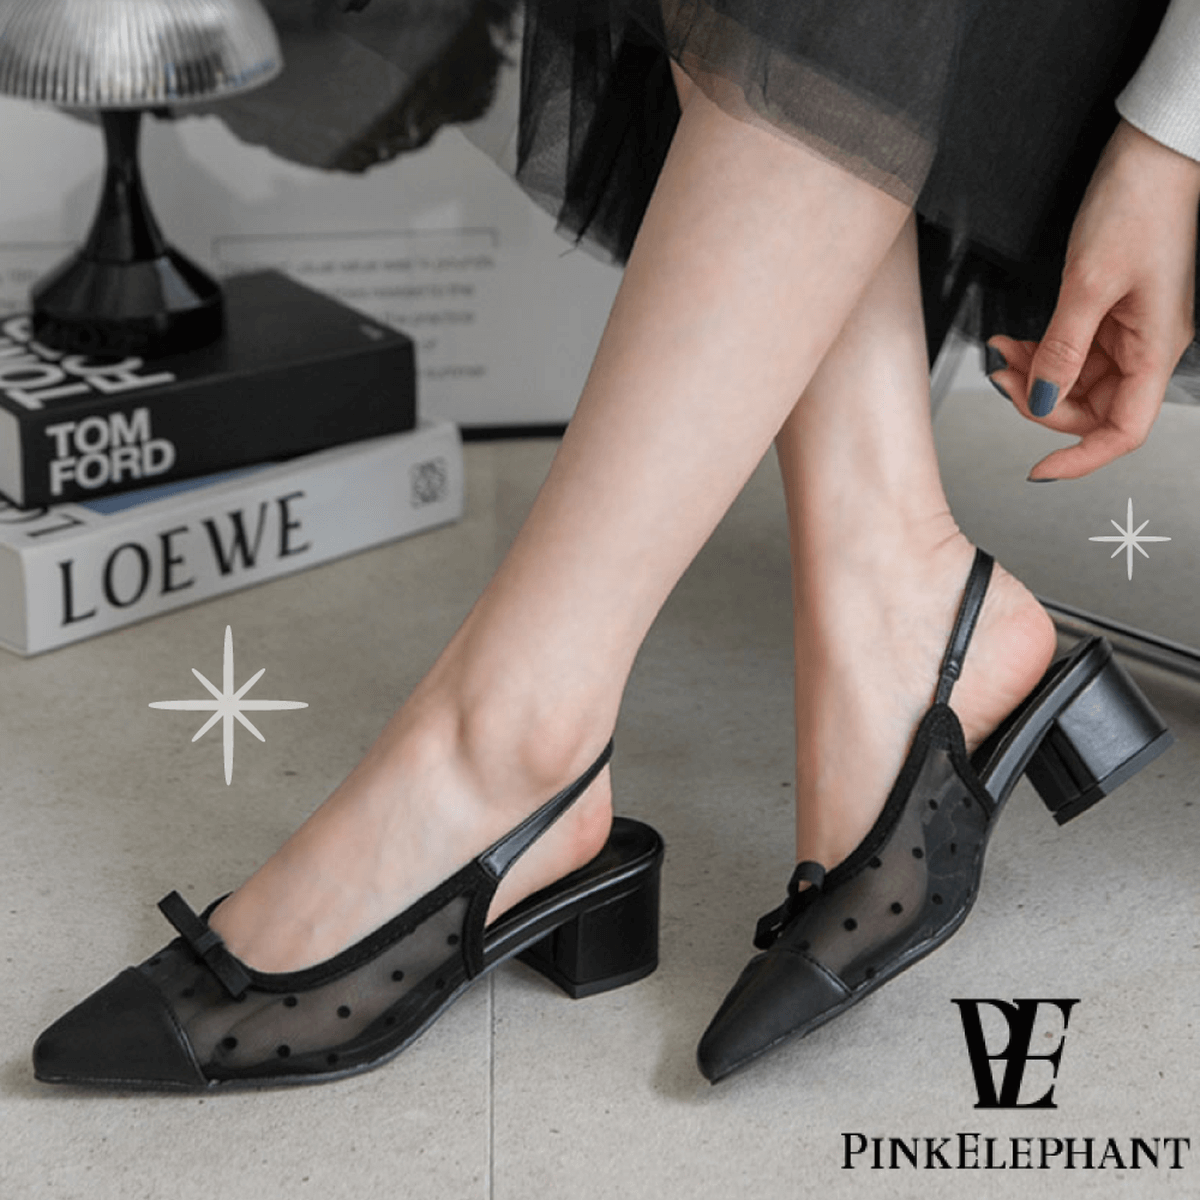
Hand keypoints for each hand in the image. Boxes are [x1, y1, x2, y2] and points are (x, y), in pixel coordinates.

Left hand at [987, 119, 1199, 479]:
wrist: (1152, 154)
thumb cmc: (1138, 204)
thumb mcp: (1088, 283)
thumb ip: (1062, 349)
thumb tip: (1040, 399)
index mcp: (1155, 350)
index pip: (1122, 431)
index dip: (1081, 459)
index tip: (1039, 470)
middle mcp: (1146, 348)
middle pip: (1090, 409)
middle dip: (1039, 403)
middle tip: (1000, 379)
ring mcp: (1129, 332)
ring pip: (1075, 382)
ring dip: (1033, 375)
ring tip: (1000, 353)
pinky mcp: (1111, 313)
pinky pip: (1072, 352)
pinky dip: (1040, 352)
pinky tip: (1015, 340)